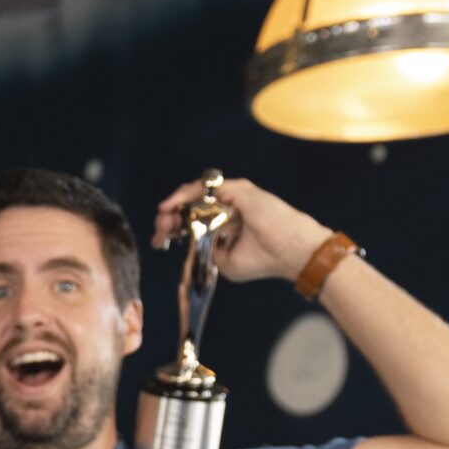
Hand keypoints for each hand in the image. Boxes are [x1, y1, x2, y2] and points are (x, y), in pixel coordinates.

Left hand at [149, 175, 332, 284]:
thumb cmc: (264, 258)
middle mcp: (227, 207)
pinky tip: (174, 207)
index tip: (158, 241)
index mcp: (223, 224)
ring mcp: (232, 196)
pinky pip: (207, 186)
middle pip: (190, 205)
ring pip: (195, 194)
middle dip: (169, 218)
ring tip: (163, 220)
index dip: (173, 229)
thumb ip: (206, 252)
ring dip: (175, 206)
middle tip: (158, 230)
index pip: (192, 221)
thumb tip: (189, 245)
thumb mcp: (224, 262)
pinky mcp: (238, 189)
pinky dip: (187, 195)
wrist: (289, 252)